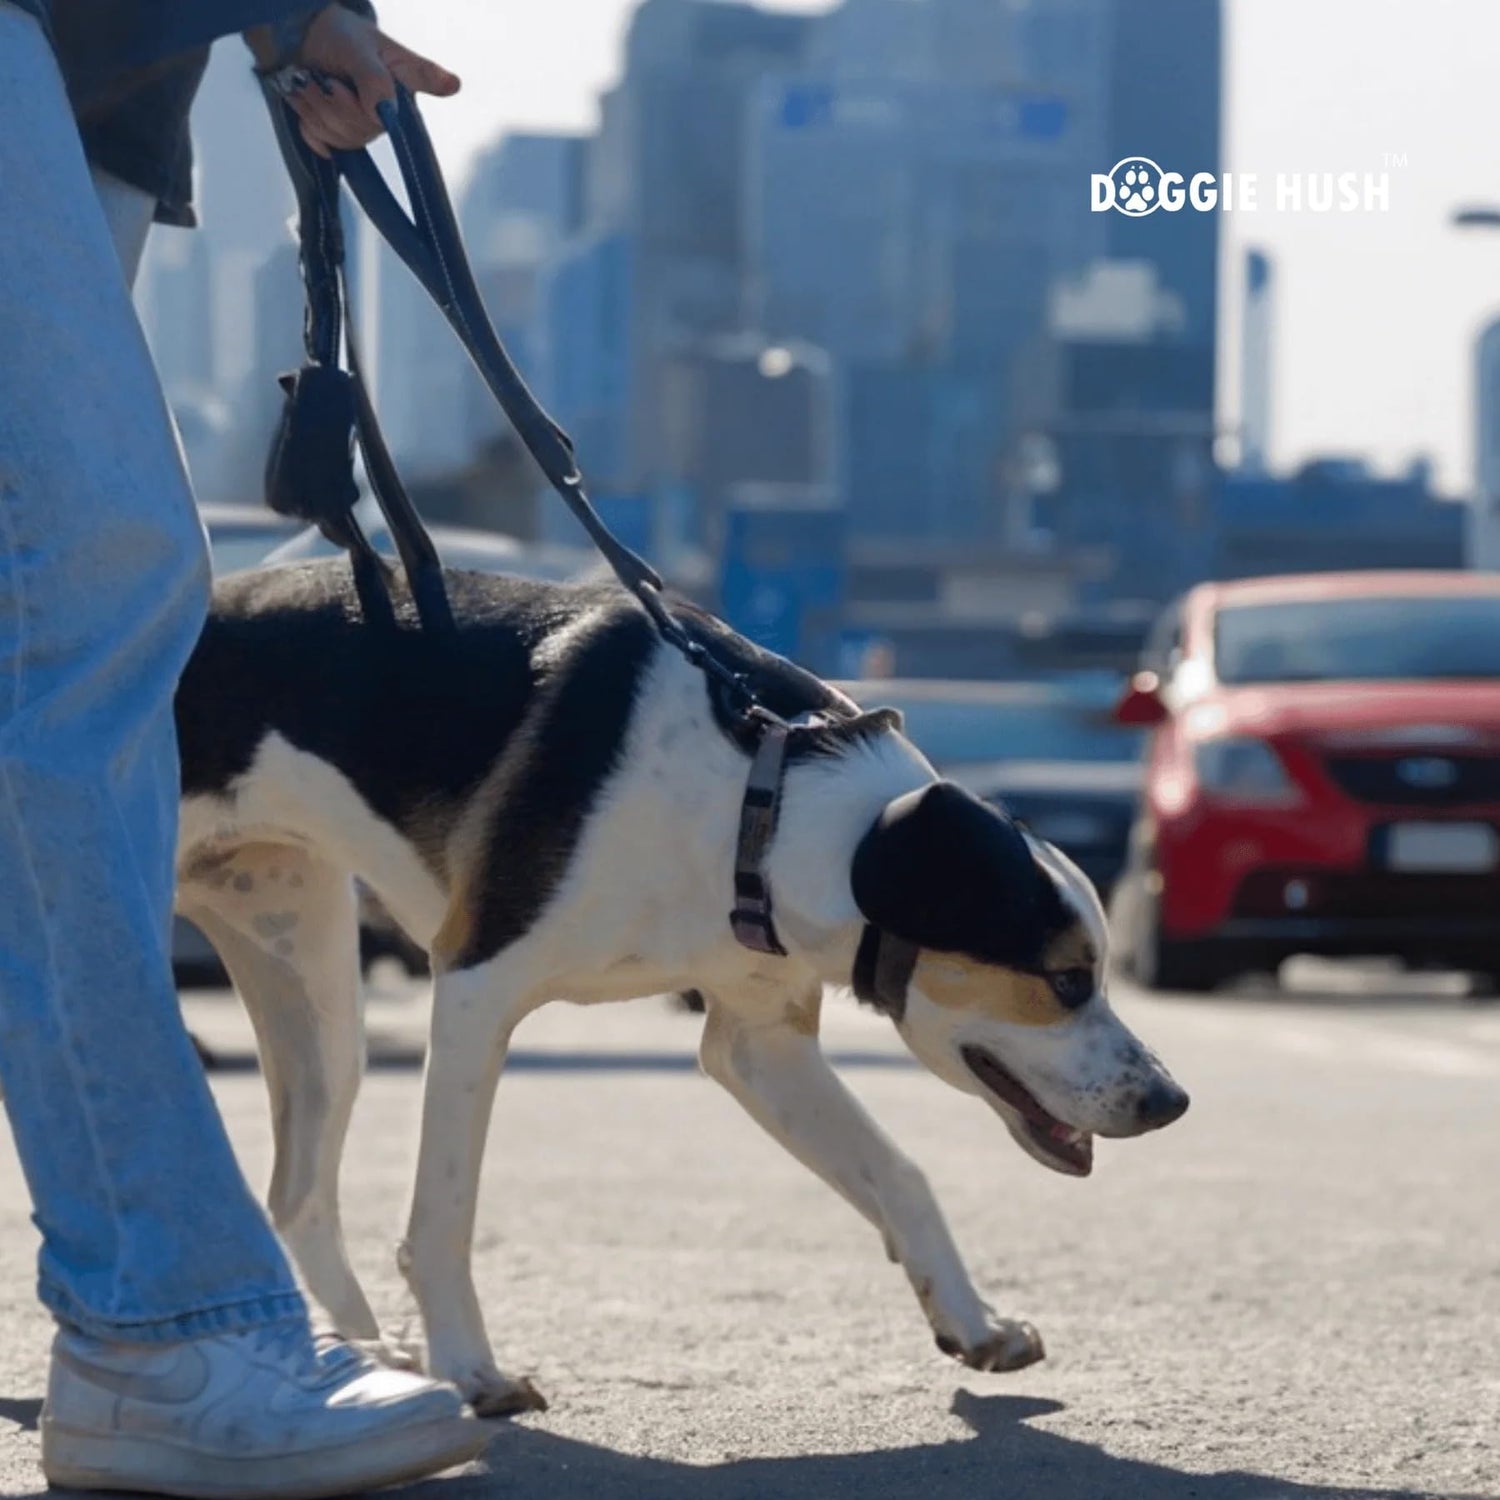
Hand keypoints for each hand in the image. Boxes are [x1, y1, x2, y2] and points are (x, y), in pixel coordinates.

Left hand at [247, 5, 460, 157]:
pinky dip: (308, 123)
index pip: (421, 93)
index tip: (443, 83)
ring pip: (340, 138)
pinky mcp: (342, 136)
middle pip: (363, 130)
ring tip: (314, 83)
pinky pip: (323, 145)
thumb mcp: (356, 48)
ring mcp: (366, 128)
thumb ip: (373, 80)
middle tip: (326, 78)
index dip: (422, 90)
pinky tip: (311, 102)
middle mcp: (389, 112)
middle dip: (333, 103)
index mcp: (402, 84)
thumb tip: (387, 113)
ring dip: (316, 108)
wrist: (304, 38)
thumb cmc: (338, 36)